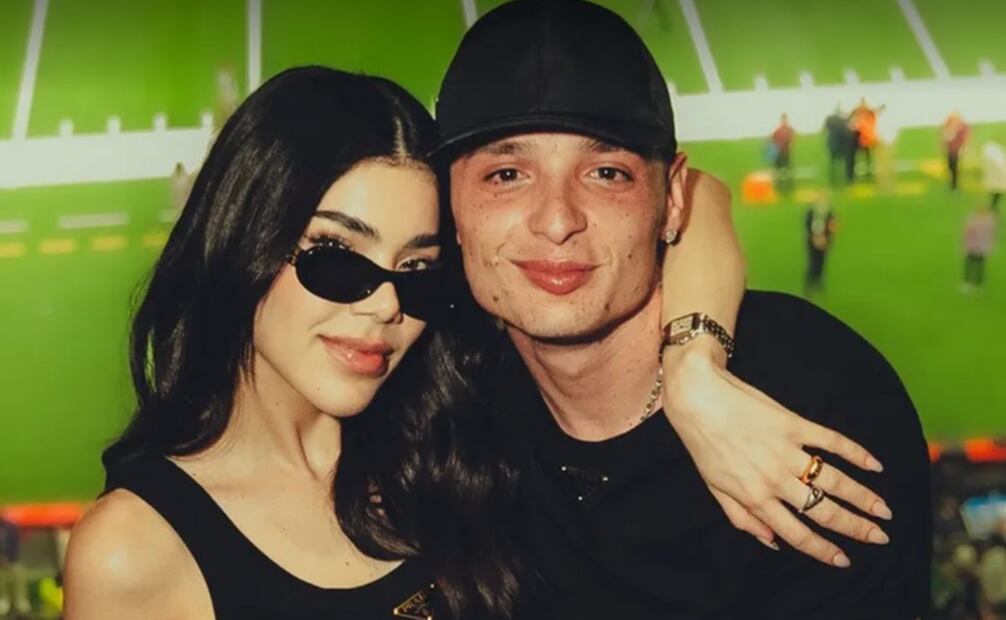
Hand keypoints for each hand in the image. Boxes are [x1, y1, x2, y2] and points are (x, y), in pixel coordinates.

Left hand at [660, 339, 892, 567]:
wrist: (698, 397)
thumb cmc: (702, 443)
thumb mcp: (714, 487)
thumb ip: (742, 517)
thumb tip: (771, 541)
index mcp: (754, 497)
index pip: (796, 534)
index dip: (823, 550)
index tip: (844, 560)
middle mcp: (775, 479)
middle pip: (824, 511)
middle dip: (856, 528)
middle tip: (880, 537)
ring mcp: (787, 451)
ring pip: (835, 482)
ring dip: (864, 498)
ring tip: (885, 510)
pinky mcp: (794, 424)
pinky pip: (832, 442)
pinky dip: (857, 454)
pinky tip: (875, 466)